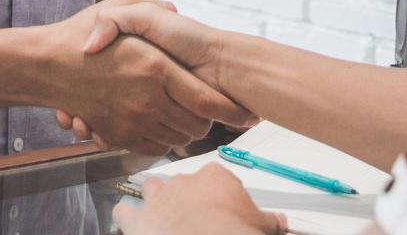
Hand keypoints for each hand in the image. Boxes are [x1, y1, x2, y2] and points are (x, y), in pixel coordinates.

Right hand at [42, 0, 249, 156]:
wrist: (44, 66)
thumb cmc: (80, 36)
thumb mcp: (116, 8)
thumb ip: (150, 9)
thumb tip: (174, 10)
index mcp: (154, 67)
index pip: (206, 100)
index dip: (231, 110)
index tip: (246, 113)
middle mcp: (146, 99)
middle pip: (197, 126)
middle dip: (209, 121)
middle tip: (212, 110)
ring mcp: (131, 120)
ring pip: (177, 139)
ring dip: (187, 131)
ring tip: (189, 117)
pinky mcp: (117, 135)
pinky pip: (153, 148)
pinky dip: (164, 141)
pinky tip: (163, 125)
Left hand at [114, 165, 286, 234]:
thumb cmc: (234, 230)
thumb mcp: (261, 224)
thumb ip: (271, 219)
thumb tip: (282, 221)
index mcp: (214, 176)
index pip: (215, 177)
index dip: (217, 193)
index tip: (222, 207)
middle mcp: (183, 180)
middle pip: (182, 181)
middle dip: (185, 195)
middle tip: (195, 216)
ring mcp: (158, 198)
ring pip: (152, 187)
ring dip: (154, 199)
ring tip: (162, 213)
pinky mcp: (138, 219)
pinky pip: (125, 211)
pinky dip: (126, 216)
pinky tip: (131, 221)